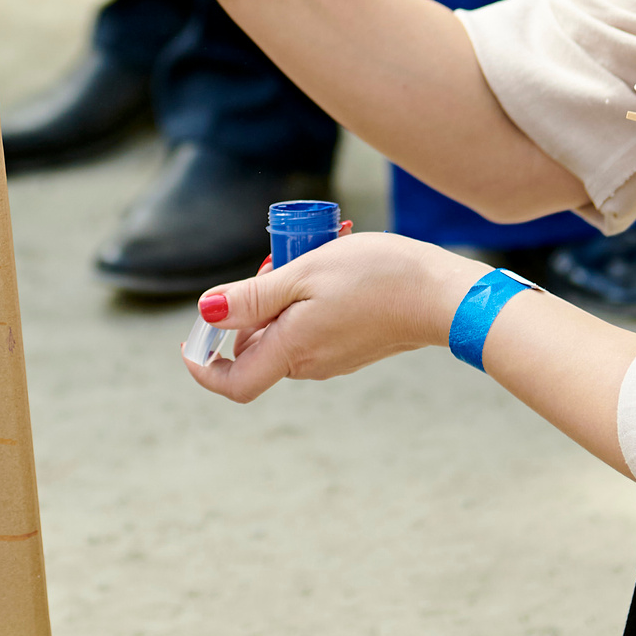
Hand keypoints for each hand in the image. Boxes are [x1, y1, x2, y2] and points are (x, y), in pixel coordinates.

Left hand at [182, 234, 485, 402]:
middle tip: (273, 259)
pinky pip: (311, 325)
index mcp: (291, 351)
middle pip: (256, 345)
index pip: (233, 382)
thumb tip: (205, 311)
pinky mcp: (351, 345)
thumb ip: (252, 296)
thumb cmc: (375, 277)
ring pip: (284, 329)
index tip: (193, 336)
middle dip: (250, 305)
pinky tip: (332, 262)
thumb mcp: (303, 273)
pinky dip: (308, 296)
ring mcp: (332, 357)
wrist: (442, 293)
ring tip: (310, 253)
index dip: (203, 364)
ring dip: (283, 293)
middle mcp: (309, 363)